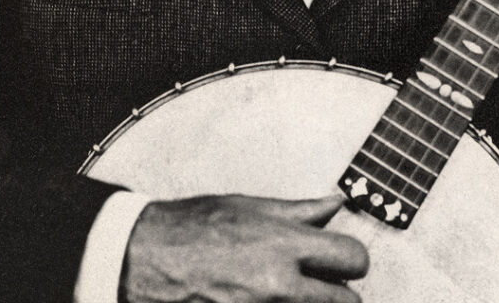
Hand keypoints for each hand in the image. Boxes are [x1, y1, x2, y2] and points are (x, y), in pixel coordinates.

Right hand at [120, 193, 368, 302]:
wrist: (146, 260)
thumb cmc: (194, 228)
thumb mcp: (250, 207)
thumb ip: (300, 212)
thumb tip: (336, 204)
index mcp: (284, 245)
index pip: (352, 258)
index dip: (351, 260)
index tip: (341, 260)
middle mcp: (279, 286)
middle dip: (339, 294)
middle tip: (323, 285)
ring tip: (295, 292)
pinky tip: (270, 300)